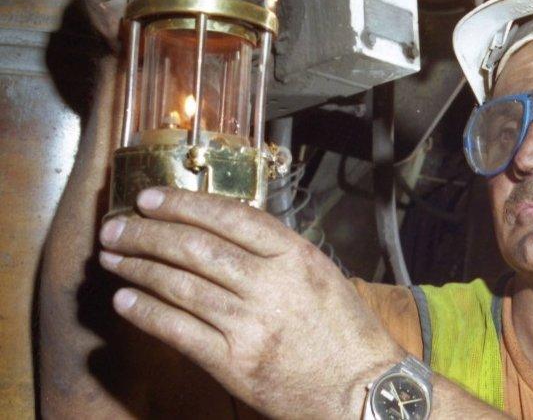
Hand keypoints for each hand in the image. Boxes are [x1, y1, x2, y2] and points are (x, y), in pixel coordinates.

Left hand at [97, 188, 403, 417]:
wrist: (363, 389)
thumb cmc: (346, 333)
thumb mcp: (322, 275)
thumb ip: (278, 252)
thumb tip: (222, 231)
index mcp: (296, 257)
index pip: (229, 217)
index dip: (184, 204)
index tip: (150, 197)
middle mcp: (272, 285)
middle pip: (195, 247)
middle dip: (148, 233)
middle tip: (117, 227)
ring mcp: (251, 325)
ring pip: (180, 285)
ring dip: (139, 268)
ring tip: (114, 258)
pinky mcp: (235, 363)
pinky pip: (180, 331)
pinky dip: (147, 313)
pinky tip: (125, 302)